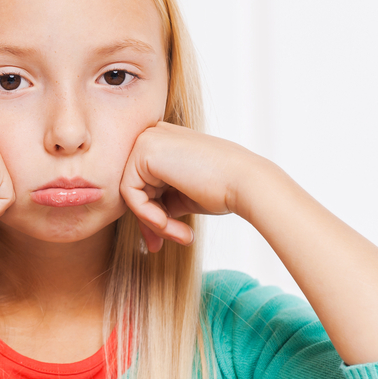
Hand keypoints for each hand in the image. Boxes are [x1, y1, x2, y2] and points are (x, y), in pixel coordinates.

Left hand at [119, 121, 264, 252]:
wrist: (247, 184)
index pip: (144, 182)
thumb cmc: (224, 190)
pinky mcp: (143, 150)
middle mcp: (154, 135)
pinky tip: (167, 226)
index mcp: (165, 141)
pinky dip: (147, 216)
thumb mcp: (183, 195)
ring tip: (179, 236)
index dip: (152, 214)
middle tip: (163, 244)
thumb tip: (145, 220)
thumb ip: (160, 200)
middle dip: (149, 221)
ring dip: (153, 223)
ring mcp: (147, 139)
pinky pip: (130, 193)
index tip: (164, 239)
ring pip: (131, 193)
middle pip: (135, 187)